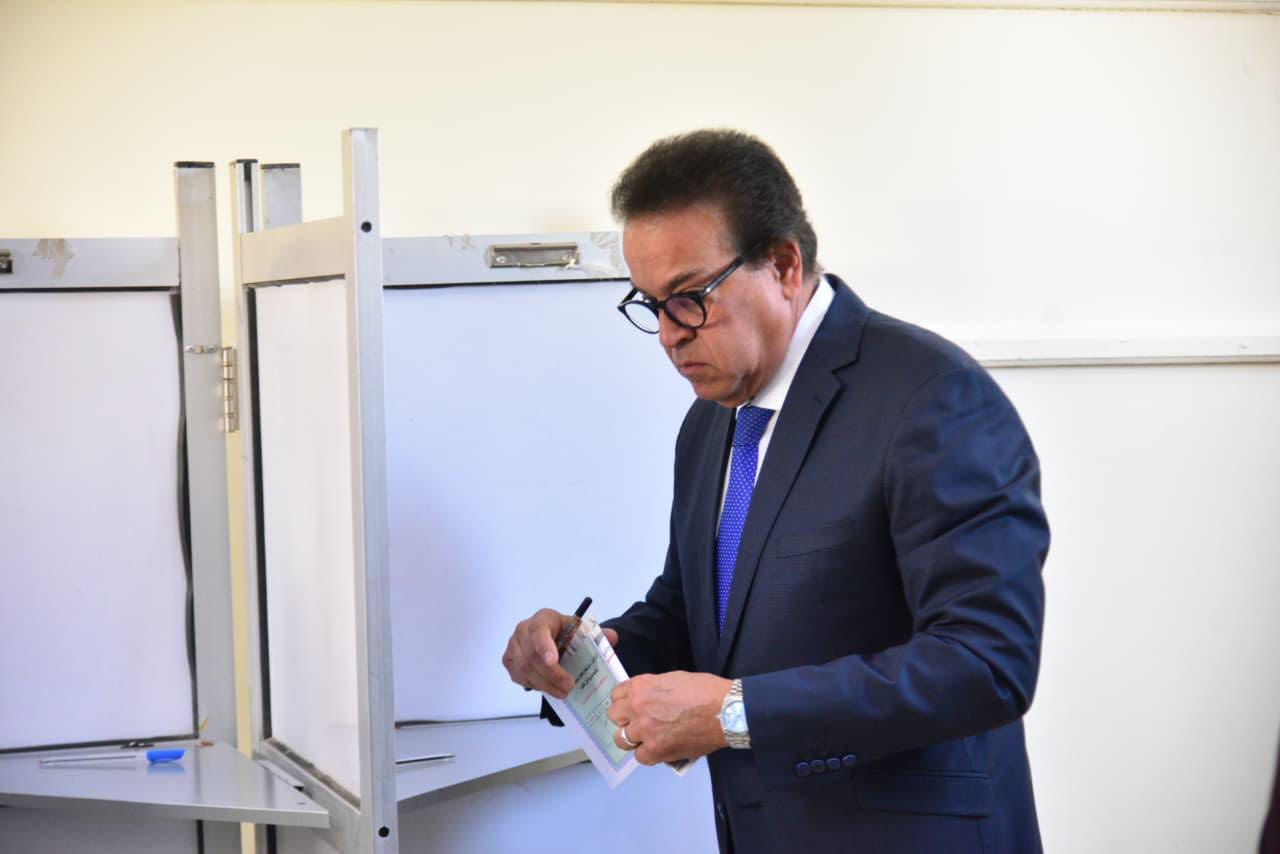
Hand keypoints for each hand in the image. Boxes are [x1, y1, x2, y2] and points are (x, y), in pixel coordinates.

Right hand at [502, 609, 617, 699]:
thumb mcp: (582, 630)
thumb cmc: (566, 633)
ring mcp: (513, 645)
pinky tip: (549, 688)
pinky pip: (519, 676)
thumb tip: (613, 637)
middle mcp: (523, 629)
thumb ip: (598, 634)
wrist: (552, 635)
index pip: (539, 631)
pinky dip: (534, 684)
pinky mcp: (509, 659)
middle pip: (532, 656)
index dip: (544, 646)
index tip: (553, 661)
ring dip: (544, 684)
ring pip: (525, 669)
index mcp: (543, 619)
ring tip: (563, 692)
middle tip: (569, 686)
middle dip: (551, 674)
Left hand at [607, 672, 730, 764]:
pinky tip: (658, 748)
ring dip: (633, 738)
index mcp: (642, 686)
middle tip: (638, 722)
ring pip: (622, 739)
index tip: (630, 706)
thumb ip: (654, 688)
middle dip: (625, 719)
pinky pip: (640, 757)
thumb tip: (647, 698)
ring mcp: (645, 730)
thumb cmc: (706, 692)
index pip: (617, 694)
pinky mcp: (657, 750)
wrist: (725, 710)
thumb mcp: (673, 678)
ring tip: (646, 738)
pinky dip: (648, 754)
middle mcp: (638, 707)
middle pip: (615, 716)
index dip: (624, 701)